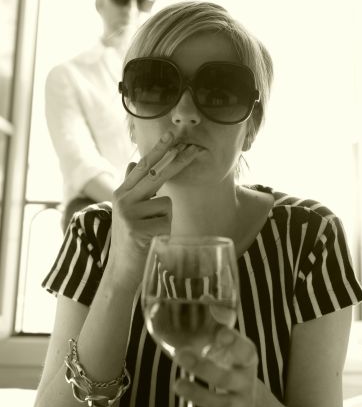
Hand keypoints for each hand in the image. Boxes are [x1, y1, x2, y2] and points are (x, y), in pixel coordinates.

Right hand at [107, 131, 202, 280]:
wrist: (120, 272)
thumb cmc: (130, 240)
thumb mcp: (127, 211)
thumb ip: (132, 187)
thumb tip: (133, 162)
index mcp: (122, 193)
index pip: (143, 166)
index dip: (159, 150)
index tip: (173, 134)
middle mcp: (123, 200)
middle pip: (157, 175)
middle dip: (179, 161)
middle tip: (196, 148)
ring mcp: (129, 214)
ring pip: (167, 204)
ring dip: (166, 219)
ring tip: (152, 232)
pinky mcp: (137, 230)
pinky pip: (167, 222)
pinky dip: (165, 232)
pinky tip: (152, 241)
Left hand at [174, 327, 257, 406]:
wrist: (247, 397)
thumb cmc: (232, 362)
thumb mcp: (229, 344)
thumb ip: (217, 322)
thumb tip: (204, 297)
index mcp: (247, 359)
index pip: (246, 350)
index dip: (235, 343)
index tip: (221, 333)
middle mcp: (247, 382)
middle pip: (229, 379)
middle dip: (204, 369)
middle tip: (181, 356)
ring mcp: (242, 405)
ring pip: (223, 405)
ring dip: (199, 395)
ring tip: (177, 385)